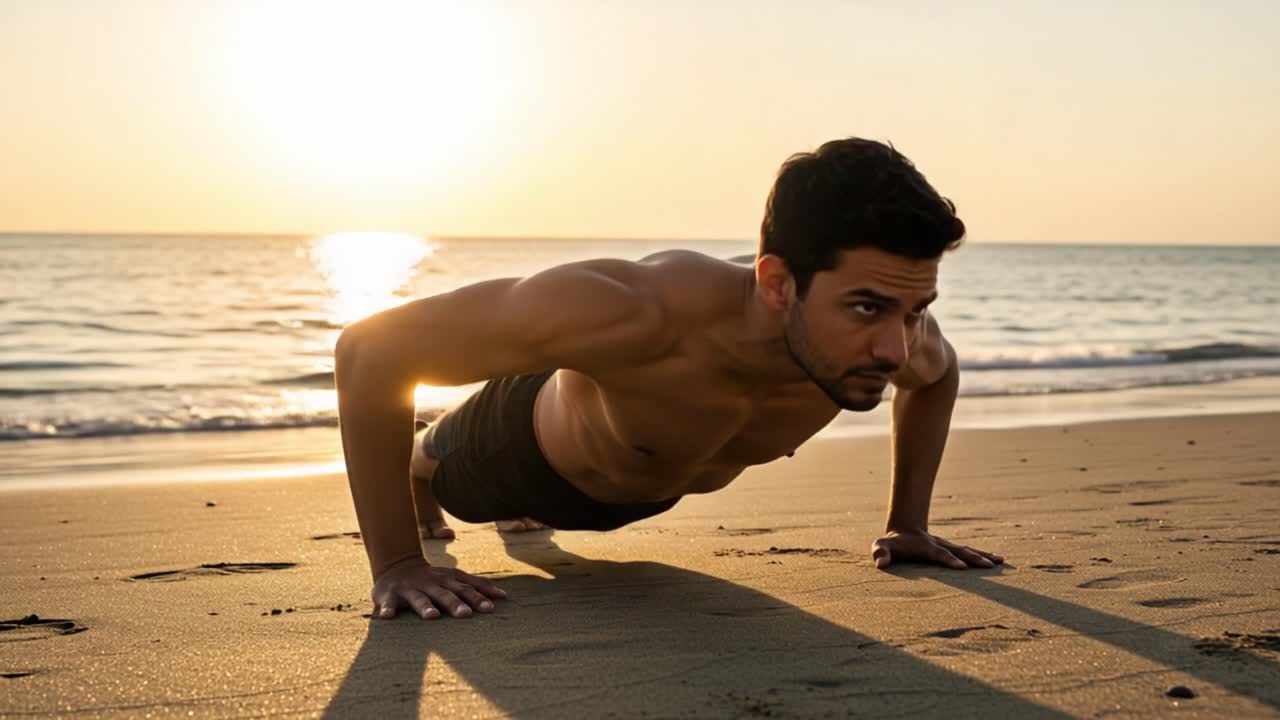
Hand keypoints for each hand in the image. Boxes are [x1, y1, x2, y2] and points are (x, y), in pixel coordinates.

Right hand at [371, 558, 506, 619]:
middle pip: (445, 594)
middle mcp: (430, 583)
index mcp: (447, 580)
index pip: (466, 587)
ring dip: (425, 607)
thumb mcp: (454, 578)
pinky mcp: (389, 595)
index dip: (478, 596)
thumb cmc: (432, 579)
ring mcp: (410, 589)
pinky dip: (386, 609)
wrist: (396, 565)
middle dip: (455, 604)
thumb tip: (504, 595)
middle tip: (466, 615)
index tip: (491, 608)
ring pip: (419, 599)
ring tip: (432, 617)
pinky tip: (387, 617)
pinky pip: (387, 603)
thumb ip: (476, 586)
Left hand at [871, 530, 1002, 570]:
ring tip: (1000, 561)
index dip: (950, 560)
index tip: (962, 567)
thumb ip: (880, 553)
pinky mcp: (953, 549)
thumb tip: (880, 564)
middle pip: (960, 551)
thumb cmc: (892, 543)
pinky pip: (970, 552)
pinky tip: (998, 560)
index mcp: (926, 547)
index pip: (940, 554)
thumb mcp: (882, 546)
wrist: (904, 529)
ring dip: (983, 556)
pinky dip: (984, 555)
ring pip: (968, 550)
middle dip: (975, 559)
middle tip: (990, 566)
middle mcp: (940, 545)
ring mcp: (948, 546)